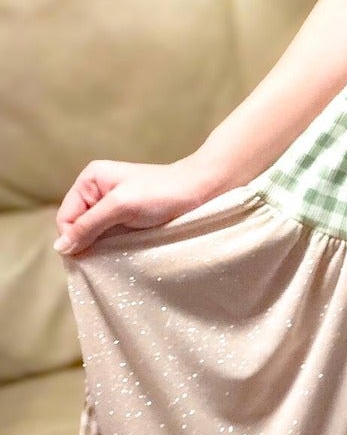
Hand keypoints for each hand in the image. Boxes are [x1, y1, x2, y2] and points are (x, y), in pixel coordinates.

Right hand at [54, 156, 223, 257]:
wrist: (199, 191)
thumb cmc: (162, 192)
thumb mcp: (120, 206)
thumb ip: (89, 225)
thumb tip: (60, 248)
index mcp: (90, 180)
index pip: (66, 217)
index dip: (73, 238)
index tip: (88, 254)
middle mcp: (96, 191)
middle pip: (77, 227)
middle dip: (86, 242)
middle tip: (105, 254)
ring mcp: (111, 206)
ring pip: (92, 235)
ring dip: (99, 246)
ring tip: (117, 251)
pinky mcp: (125, 220)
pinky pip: (107, 238)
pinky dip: (111, 247)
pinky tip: (122, 251)